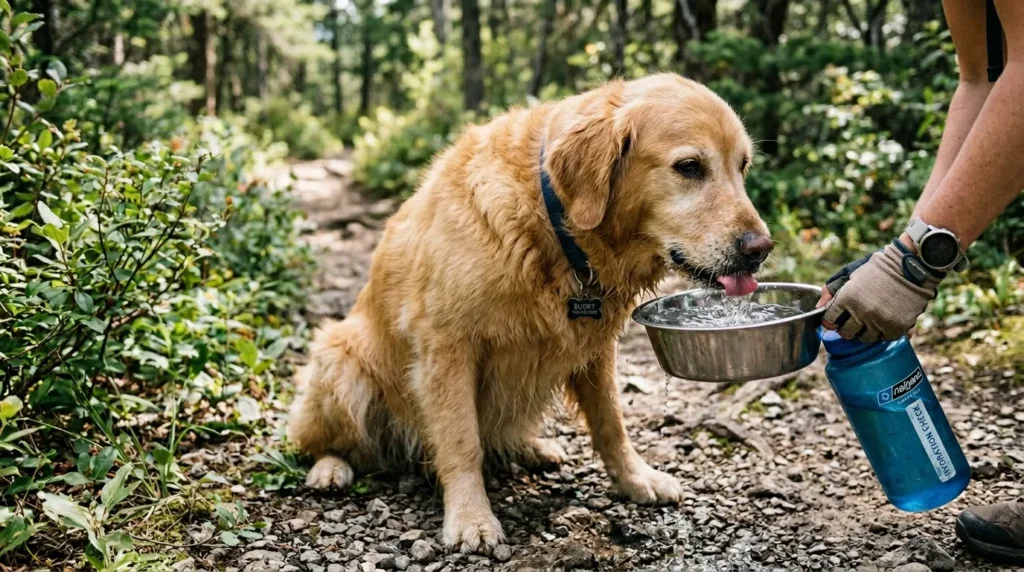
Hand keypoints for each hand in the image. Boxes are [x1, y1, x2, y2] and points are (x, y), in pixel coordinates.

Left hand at [817, 241, 943, 341]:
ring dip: (866, 331)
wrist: (910, 266)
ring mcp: (880, 321)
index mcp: (847, 298)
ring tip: (871, 320)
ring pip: (866, 338)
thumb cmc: (877, 269)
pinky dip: (884, 332)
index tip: (836, 319)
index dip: (831, 321)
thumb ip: (831, 290)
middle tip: (854, 321)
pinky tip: (885, 321)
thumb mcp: (850, 273)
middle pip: (847, 333)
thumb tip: (818, 307)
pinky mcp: (897, 327)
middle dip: (847, 329)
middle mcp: (861, 312)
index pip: (829, 321)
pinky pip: (885, 338)